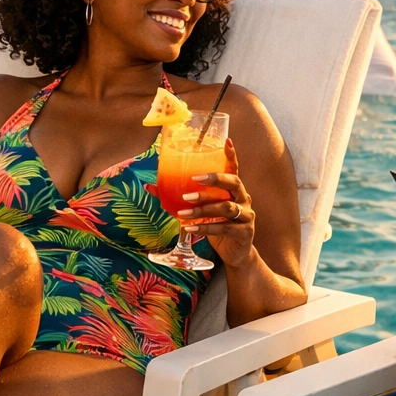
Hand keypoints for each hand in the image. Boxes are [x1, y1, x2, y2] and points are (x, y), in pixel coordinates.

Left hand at [167, 139, 255, 267]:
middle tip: (195, 179)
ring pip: (226, 207)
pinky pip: (223, 228)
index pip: (234, 169)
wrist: (235, 253)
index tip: (227, 141)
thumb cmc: (217, 225)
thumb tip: (150, 186)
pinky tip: (189, 228)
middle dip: (214, 179)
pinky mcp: (244, 233)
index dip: (231, 156)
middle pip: (234, 183)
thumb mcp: (201, 210)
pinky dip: (205, 228)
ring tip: (183, 210)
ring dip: (203, 208)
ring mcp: (246, 216)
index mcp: (234, 190)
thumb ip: (181, 198)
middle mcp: (244, 199)